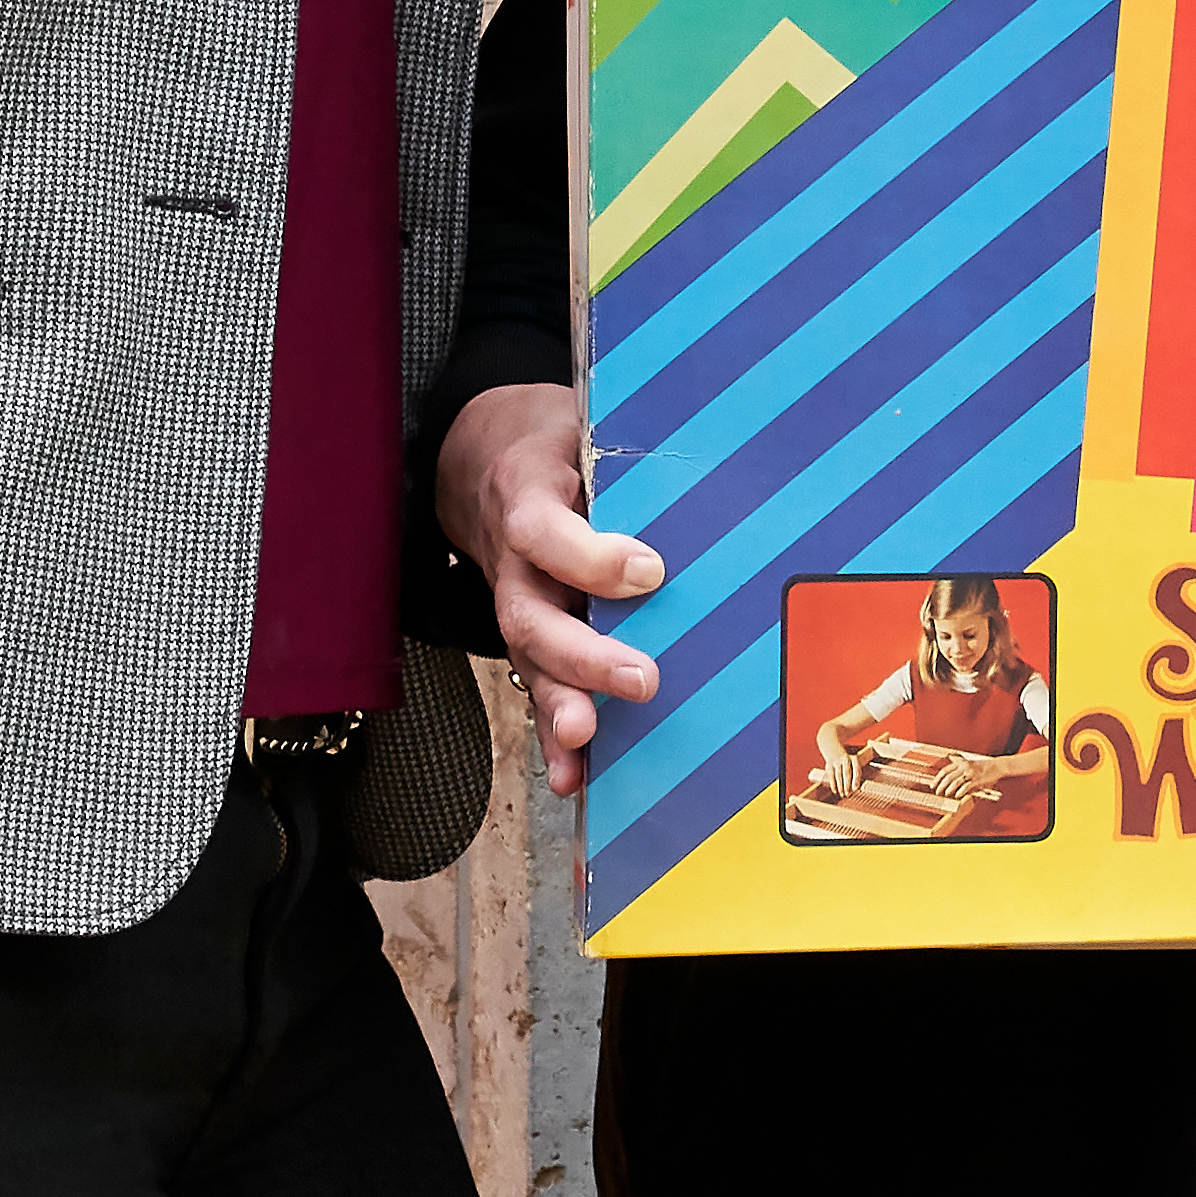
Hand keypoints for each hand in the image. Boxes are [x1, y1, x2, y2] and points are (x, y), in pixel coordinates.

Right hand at [431, 382, 663, 790]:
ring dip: (561, 705)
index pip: (541, 529)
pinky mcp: (528, 633)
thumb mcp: (582, 422)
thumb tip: (712, 450)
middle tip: (642, 679)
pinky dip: (553, 735)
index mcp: (523, 494)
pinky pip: (537, 684)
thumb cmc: (556, 440)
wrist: (483, 455)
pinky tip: (575, 774)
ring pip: (531, 660)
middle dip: (585, 654)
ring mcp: (514, 601)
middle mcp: (511, 559)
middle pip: (532, 615)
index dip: (587, 555)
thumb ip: (627, 446)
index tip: (649, 570)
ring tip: (589, 738)